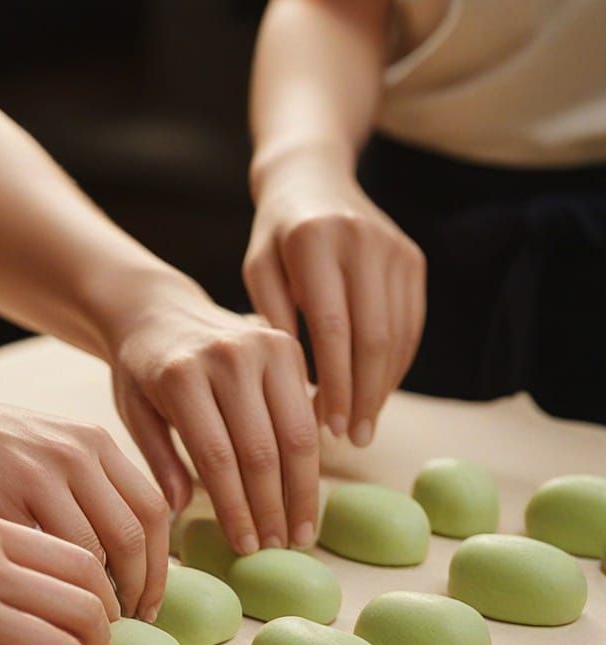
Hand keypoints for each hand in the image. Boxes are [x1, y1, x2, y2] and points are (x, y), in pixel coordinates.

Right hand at [0, 387, 168, 621]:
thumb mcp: (44, 450)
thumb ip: (87, 489)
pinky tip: (47, 624)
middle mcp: (72, 454)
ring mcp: (34, 477)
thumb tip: (128, 555)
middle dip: (141, 592)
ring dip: (99, 606)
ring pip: (93, 558)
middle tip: (128, 631)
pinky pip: (42, 565)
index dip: (160, 566)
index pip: (152, 510)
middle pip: (133, 537)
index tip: (150, 604)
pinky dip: (52, 603)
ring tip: (89, 635)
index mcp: (91, 442)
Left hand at [108, 296, 319, 551]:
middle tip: (279, 549)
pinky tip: (307, 492)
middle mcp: (227, 357)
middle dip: (273, 508)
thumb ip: (159, 462)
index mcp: (182, 376)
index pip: (218, 457)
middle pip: (262, 449)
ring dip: (300, 490)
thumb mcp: (135, 414)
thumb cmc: (141, 371)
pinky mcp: (287, 344)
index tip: (246, 547)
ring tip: (300, 533)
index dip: (236, 508)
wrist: (158, 309)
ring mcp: (263, 346)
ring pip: (295, 434)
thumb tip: (181, 512)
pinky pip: (306, 411)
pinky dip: (311, 457)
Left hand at [244, 150, 425, 444]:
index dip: (336, 384)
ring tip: (364, 426)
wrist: (313, 178)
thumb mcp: (258, 271)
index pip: (333, 329)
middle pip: (373, 337)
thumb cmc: (273, 238)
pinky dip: (396, 364)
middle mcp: (362, 240)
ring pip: (398, 335)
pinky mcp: (412, 259)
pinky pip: (410, 323)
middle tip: (353, 439)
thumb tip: (294, 389)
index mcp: (314, 242)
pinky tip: (378, 393)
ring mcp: (394, 249)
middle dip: (364, 395)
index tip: (329, 427)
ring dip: (383, 387)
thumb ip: (271, 321)